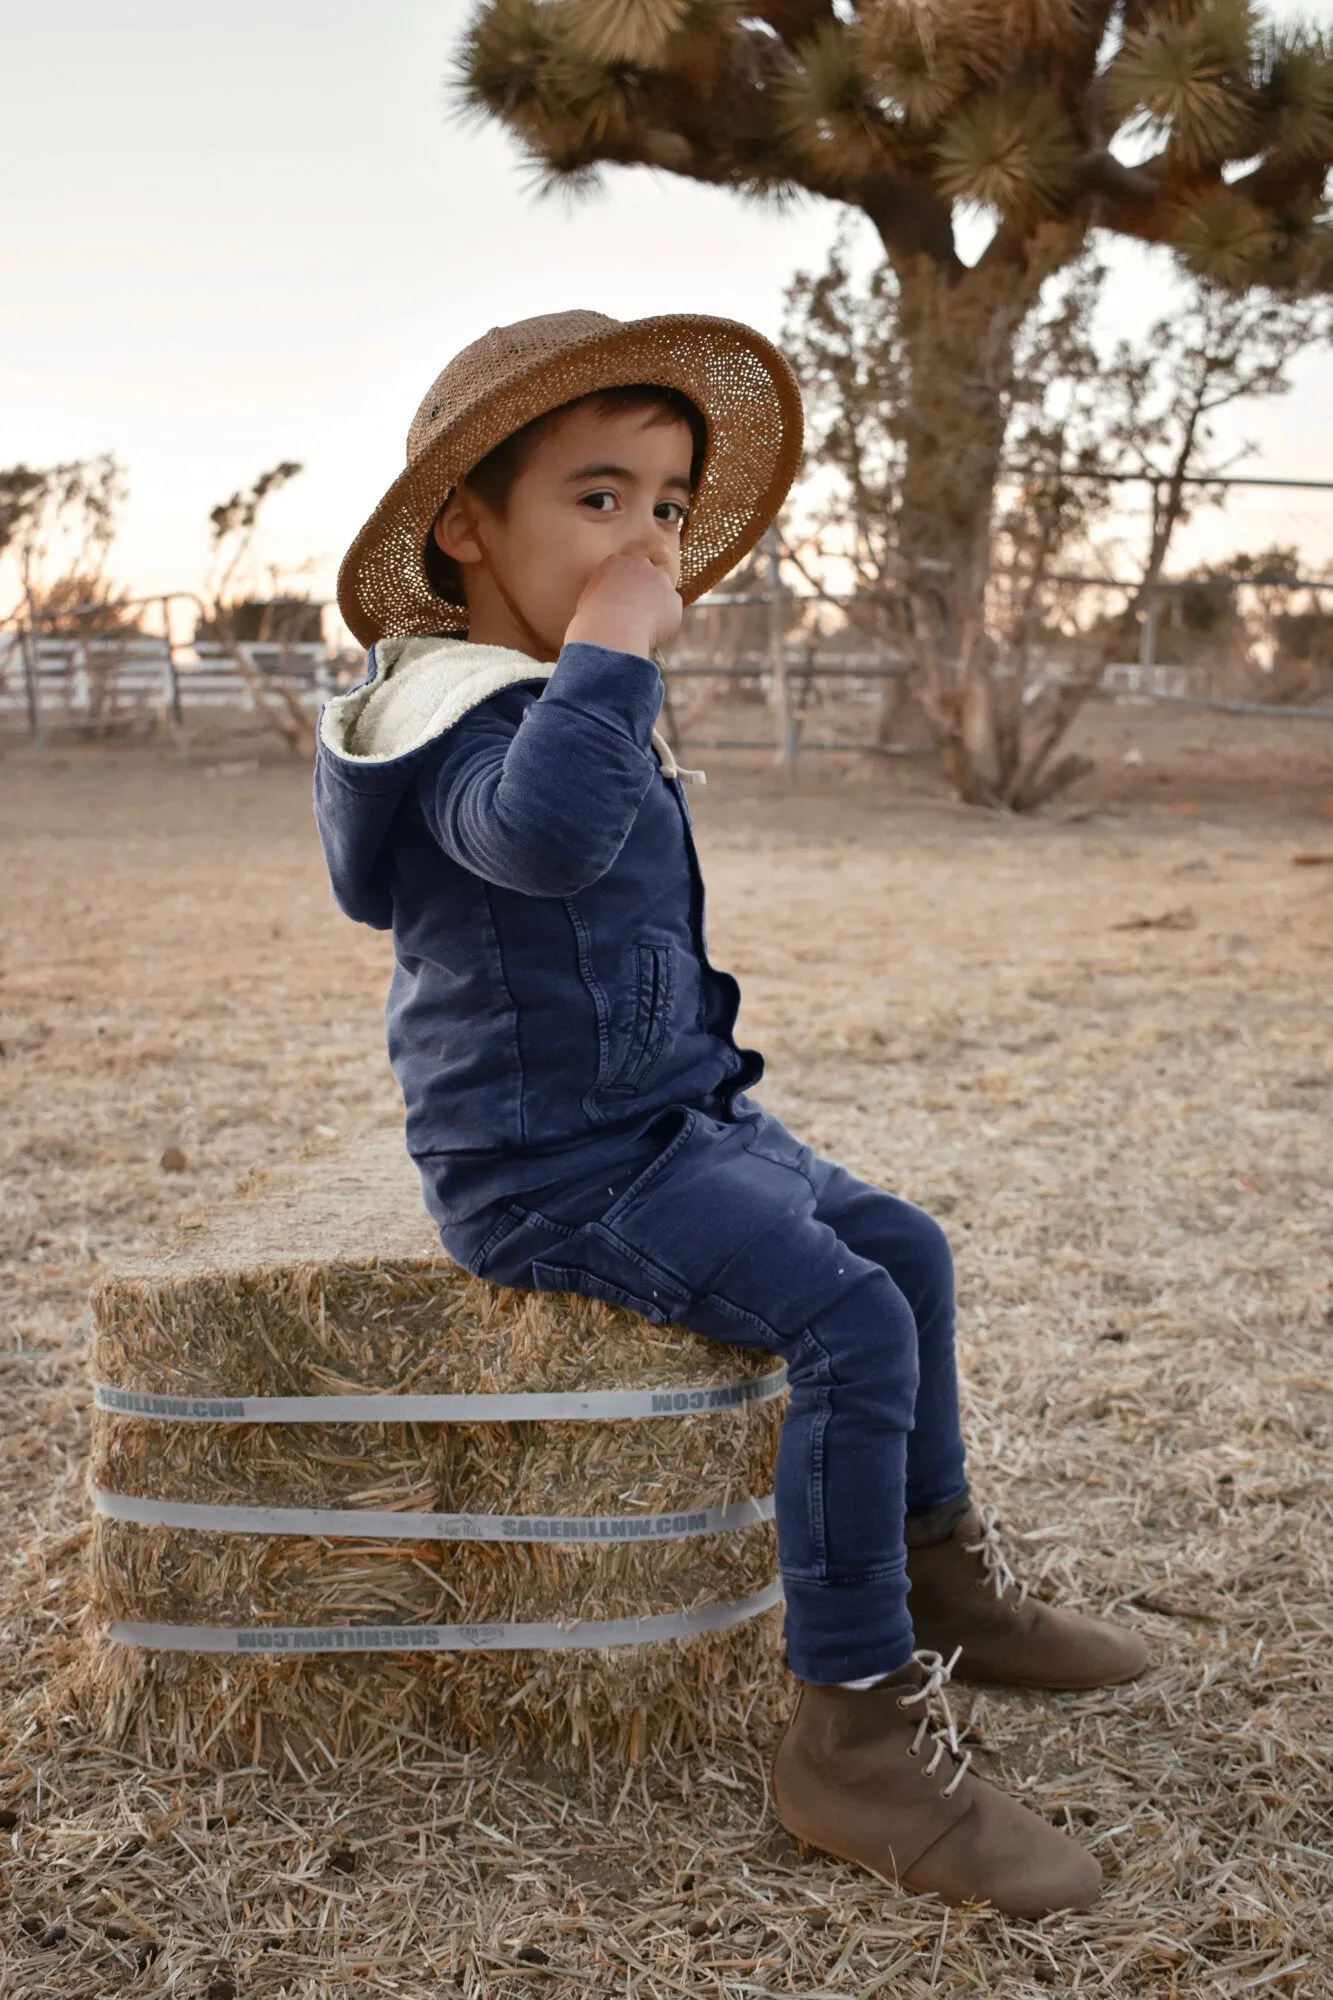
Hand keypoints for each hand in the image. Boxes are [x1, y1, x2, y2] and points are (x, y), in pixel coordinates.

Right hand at [564, 552, 682, 658]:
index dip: (627, 586)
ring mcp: (660, 580)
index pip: (627, 568)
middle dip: (645, 592)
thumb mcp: (588, 599)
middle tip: (635, 616)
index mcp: (614, 562)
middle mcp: (640, 564)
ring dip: (657, 608)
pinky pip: (672, 612)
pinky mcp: (674, 598)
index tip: (624, 601)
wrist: (610, 630)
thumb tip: (609, 604)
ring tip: (641, 628)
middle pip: (648, 576)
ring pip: (663, 594)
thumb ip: (603, 593)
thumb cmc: (592, 621)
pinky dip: (665, 624)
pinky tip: (651, 634)